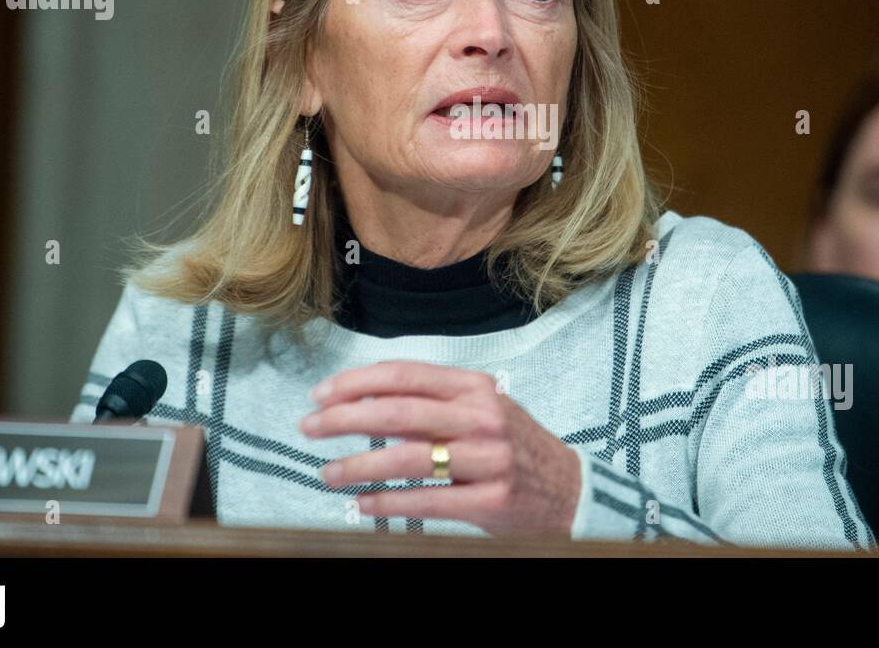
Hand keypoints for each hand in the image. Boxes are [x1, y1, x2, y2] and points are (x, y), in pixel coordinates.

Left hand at [299, 360, 580, 536]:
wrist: (570, 490)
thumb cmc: (514, 446)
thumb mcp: (481, 411)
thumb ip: (431, 406)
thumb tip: (365, 404)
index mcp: (476, 387)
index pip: (405, 375)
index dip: (356, 382)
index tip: (322, 393)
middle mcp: (482, 417)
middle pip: (398, 411)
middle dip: (344, 418)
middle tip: (309, 427)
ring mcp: (489, 459)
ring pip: (407, 457)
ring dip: (357, 465)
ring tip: (327, 473)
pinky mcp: (491, 500)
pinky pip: (426, 500)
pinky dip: (387, 501)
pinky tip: (362, 503)